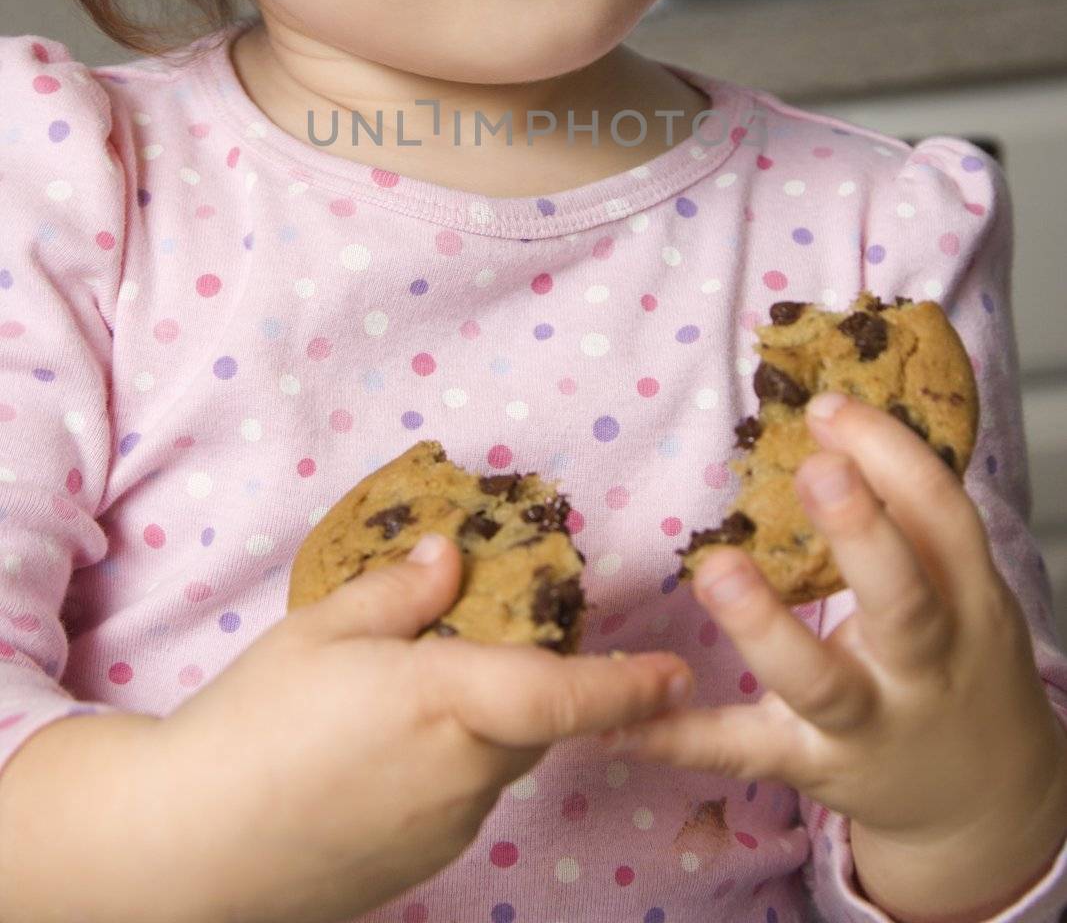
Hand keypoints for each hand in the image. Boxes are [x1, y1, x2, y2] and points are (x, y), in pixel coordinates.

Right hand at [157, 534, 694, 922]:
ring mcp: (445, 828)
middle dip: (528, 690)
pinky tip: (374, 759)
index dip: (626, 686)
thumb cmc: (252, 722)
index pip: (564, 696)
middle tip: (478, 650)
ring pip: (495, 765)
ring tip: (396, 707)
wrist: (186, 847)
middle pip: (530, 726)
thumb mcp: (320, 631)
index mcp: (447, 701)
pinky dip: (446, 771)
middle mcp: (464, 773)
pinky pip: (460, 803)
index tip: (675, 673)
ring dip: (480, 730)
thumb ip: (398, 593)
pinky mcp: (419, 865)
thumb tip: (449, 557)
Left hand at [597, 393, 1066, 847]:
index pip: (940, 517)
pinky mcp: (807, 764)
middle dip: (861, 533)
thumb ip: (905, 511)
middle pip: (902, 600)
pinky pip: (738, 749)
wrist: (982, 798)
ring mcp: (866, 723)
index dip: (891, 455)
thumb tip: (826, 414)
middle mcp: (923, 665)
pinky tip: (613, 723)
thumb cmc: (952, 652)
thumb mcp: (959, 585)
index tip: (827, 407)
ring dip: (764, 627)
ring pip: (818, 681)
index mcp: (966, 599)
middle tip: (816, 468)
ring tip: (715, 571)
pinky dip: (676, 738)